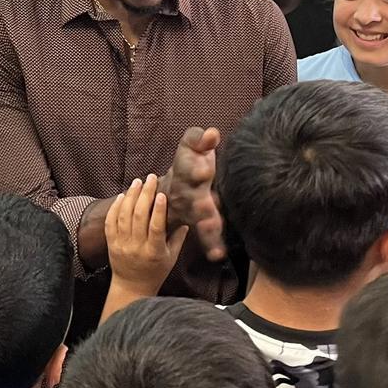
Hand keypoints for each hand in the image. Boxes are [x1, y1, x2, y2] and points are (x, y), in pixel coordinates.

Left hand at [105, 174, 188, 296]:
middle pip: (139, 217)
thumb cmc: (156, 271)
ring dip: (131, 196)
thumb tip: (187, 219)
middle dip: (145, 194)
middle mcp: (136, 247)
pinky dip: (115, 207)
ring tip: (138, 182)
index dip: (158, 209)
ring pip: (124, 216)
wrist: (132, 286)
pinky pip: (110, 221)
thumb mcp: (171, 258)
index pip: (156, 227)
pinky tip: (123, 195)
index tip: (162, 194)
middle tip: (151, 178)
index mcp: (154, 251)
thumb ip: (179, 238)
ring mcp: (121, 244)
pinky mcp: (111, 243)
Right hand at [162, 127, 224, 261]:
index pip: (187, 165)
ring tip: (211, 228)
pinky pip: (205, 235)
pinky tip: (217, 254)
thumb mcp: (189, 148)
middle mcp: (186, 192)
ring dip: (204, 224)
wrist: (169, 194)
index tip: (206, 164)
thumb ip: (198, 138)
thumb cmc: (188, 165)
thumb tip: (212, 133)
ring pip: (197, 218)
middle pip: (192, 196)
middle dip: (199, 199)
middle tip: (206, 204)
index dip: (195, 164)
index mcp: (184, 171)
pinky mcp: (201, 224)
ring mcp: (192, 210)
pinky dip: (211, 245)